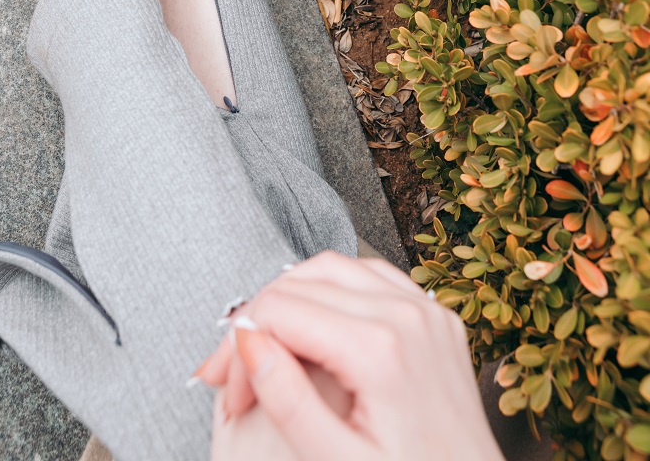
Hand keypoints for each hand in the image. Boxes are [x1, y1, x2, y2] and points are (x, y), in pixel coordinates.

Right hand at [200, 251, 503, 460]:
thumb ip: (287, 399)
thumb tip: (247, 339)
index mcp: (380, 350)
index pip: (279, 309)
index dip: (240, 346)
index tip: (229, 393)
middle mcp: (407, 314)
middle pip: (301, 280)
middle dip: (258, 320)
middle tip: (235, 374)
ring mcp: (427, 308)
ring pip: (334, 268)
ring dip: (293, 298)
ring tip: (269, 349)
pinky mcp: (437, 314)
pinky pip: (373, 276)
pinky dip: (335, 291)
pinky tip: (318, 328)